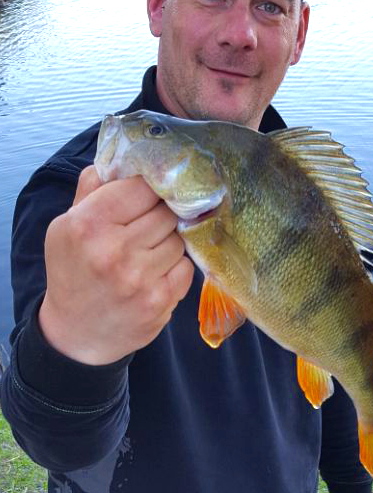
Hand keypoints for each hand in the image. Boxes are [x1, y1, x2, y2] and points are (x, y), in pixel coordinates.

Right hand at [39, 166, 193, 364]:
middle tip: (149, 224)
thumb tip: (124, 159)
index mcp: (88, 224)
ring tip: (148, 252)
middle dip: (161, 215)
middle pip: (166, 211)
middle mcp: (114, 250)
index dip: (150, 189)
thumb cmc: (73, 272)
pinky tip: (155, 273)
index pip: (143, 186)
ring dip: (169, 242)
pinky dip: (175, 267)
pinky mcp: (159, 301)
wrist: (76, 333)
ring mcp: (139, 278)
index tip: (150, 193)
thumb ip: (93, 190)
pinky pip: (186, 267)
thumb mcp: (66, 227)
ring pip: (178, 238)